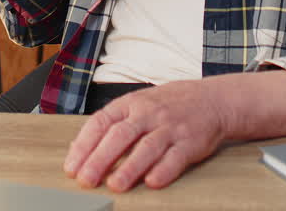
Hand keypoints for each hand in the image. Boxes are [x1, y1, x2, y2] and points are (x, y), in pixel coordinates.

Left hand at [62, 80, 227, 191]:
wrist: (212, 99)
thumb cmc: (169, 104)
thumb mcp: (138, 104)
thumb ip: (112, 124)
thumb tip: (79, 149)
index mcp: (131, 103)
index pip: (101, 122)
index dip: (84, 145)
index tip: (72, 167)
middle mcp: (149, 114)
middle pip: (120, 135)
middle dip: (100, 159)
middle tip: (86, 180)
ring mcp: (170, 127)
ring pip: (147, 147)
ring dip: (130, 167)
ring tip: (116, 185)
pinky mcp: (190, 142)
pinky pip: (176, 157)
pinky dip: (164, 170)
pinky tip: (152, 182)